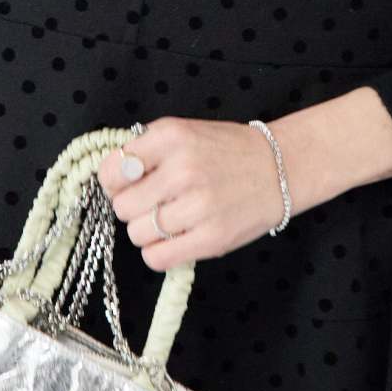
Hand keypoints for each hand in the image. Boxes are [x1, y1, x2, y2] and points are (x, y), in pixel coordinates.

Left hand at [95, 117, 289, 270]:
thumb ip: (146, 151)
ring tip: (171, 219)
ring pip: (137, 234)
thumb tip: (111, 180)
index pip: (112, 171)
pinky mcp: (211, 239)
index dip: (115, 182)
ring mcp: (198, 206)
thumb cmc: (227, 151)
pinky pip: (157, 258)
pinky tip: (175, 238)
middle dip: (134, 208)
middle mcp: (183, 170)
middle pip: (122, 207)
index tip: (128, 185)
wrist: (280, 169)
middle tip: (155, 203)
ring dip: (148, 231)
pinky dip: (159, 253)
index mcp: (171, 137)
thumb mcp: (184, 133)